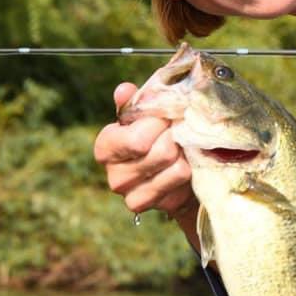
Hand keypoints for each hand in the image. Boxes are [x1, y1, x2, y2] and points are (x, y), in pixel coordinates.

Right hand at [93, 83, 197, 230]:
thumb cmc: (154, 138)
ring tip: (182, 148)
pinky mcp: (151, 206)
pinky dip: (189, 170)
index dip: (159, 124)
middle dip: (176, 137)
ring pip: (175, 167)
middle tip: (179, 133)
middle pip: (161, 152)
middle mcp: (114, 175)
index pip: (137, 140)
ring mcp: (131, 194)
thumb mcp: (143, 117)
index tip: (167, 118)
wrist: (169, 174)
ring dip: (185, 153)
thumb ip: (134, 103)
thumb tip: (124, 90)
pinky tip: (183, 166)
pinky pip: (181, 181)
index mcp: (106, 147)